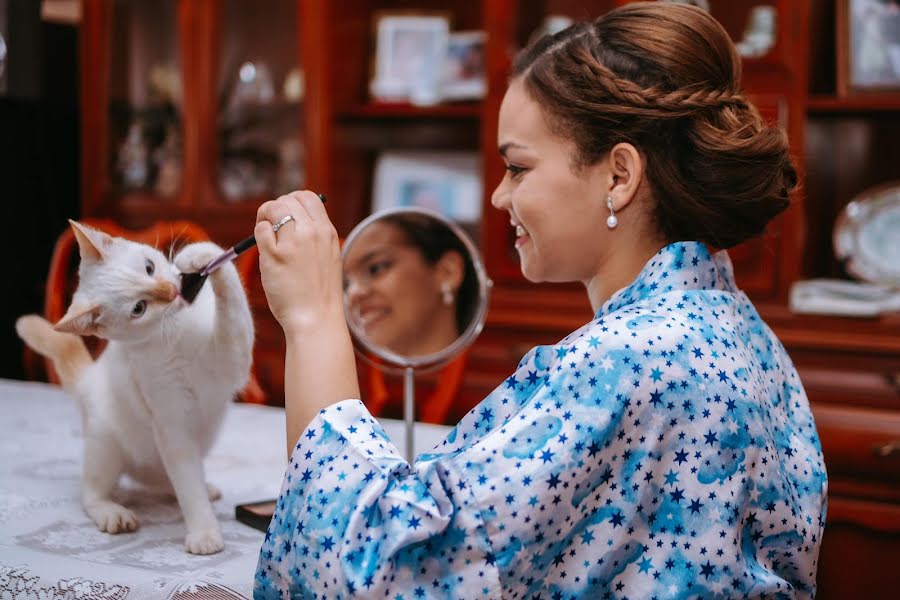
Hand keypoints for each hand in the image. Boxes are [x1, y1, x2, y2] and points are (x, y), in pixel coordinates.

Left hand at [255, 191, 343, 335]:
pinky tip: (264, 249)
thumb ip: (314, 238)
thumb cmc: (319, 293)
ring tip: (264, 233)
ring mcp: (294, 243)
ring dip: (264, 217)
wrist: (316, 318)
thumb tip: (292, 220)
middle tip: (270, 225)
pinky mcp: (275, 256)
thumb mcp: (327, 258)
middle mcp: (312, 233)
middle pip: (288, 199)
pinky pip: (261, 230)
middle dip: (276, 208)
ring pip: (273, 209)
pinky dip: (258, 234)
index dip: (292, 202)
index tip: (285, 216)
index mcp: (327, 232)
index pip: (308, 197)